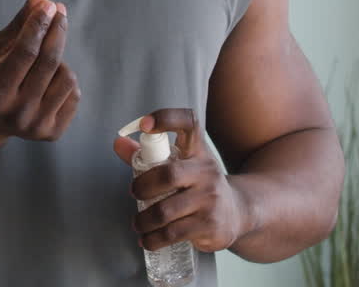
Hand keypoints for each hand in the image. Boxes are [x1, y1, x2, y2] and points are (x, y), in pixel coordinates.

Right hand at [0, 0, 78, 151]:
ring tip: (43, 63)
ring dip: (59, 61)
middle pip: (48, 62)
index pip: (25, 52)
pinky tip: (48, 82)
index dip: (38, 24)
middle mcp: (17, 112)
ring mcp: (36, 126)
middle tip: (58, 10)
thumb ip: (21, 22)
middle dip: (56, 30)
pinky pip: (74, 94)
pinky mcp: (52, 134)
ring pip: (67, 77)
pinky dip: (65, 80)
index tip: (48, 3)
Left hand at [112, 109, 251, 253]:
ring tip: (138, 223)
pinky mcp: (210, 225)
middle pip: (168, 174)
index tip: (145, 124)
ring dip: (144, 220)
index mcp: (197, 151)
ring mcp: (210, 199)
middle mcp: (206, 171)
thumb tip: (118, 142)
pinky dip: (153, 239)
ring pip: (165, 211)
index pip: (187, 124)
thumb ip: (148, 155)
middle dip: (142, 187)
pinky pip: (173, 234)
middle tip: (133, 193)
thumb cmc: (200, 184)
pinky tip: (148, 240)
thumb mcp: (182, 164)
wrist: (240, 212)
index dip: (166, 119)